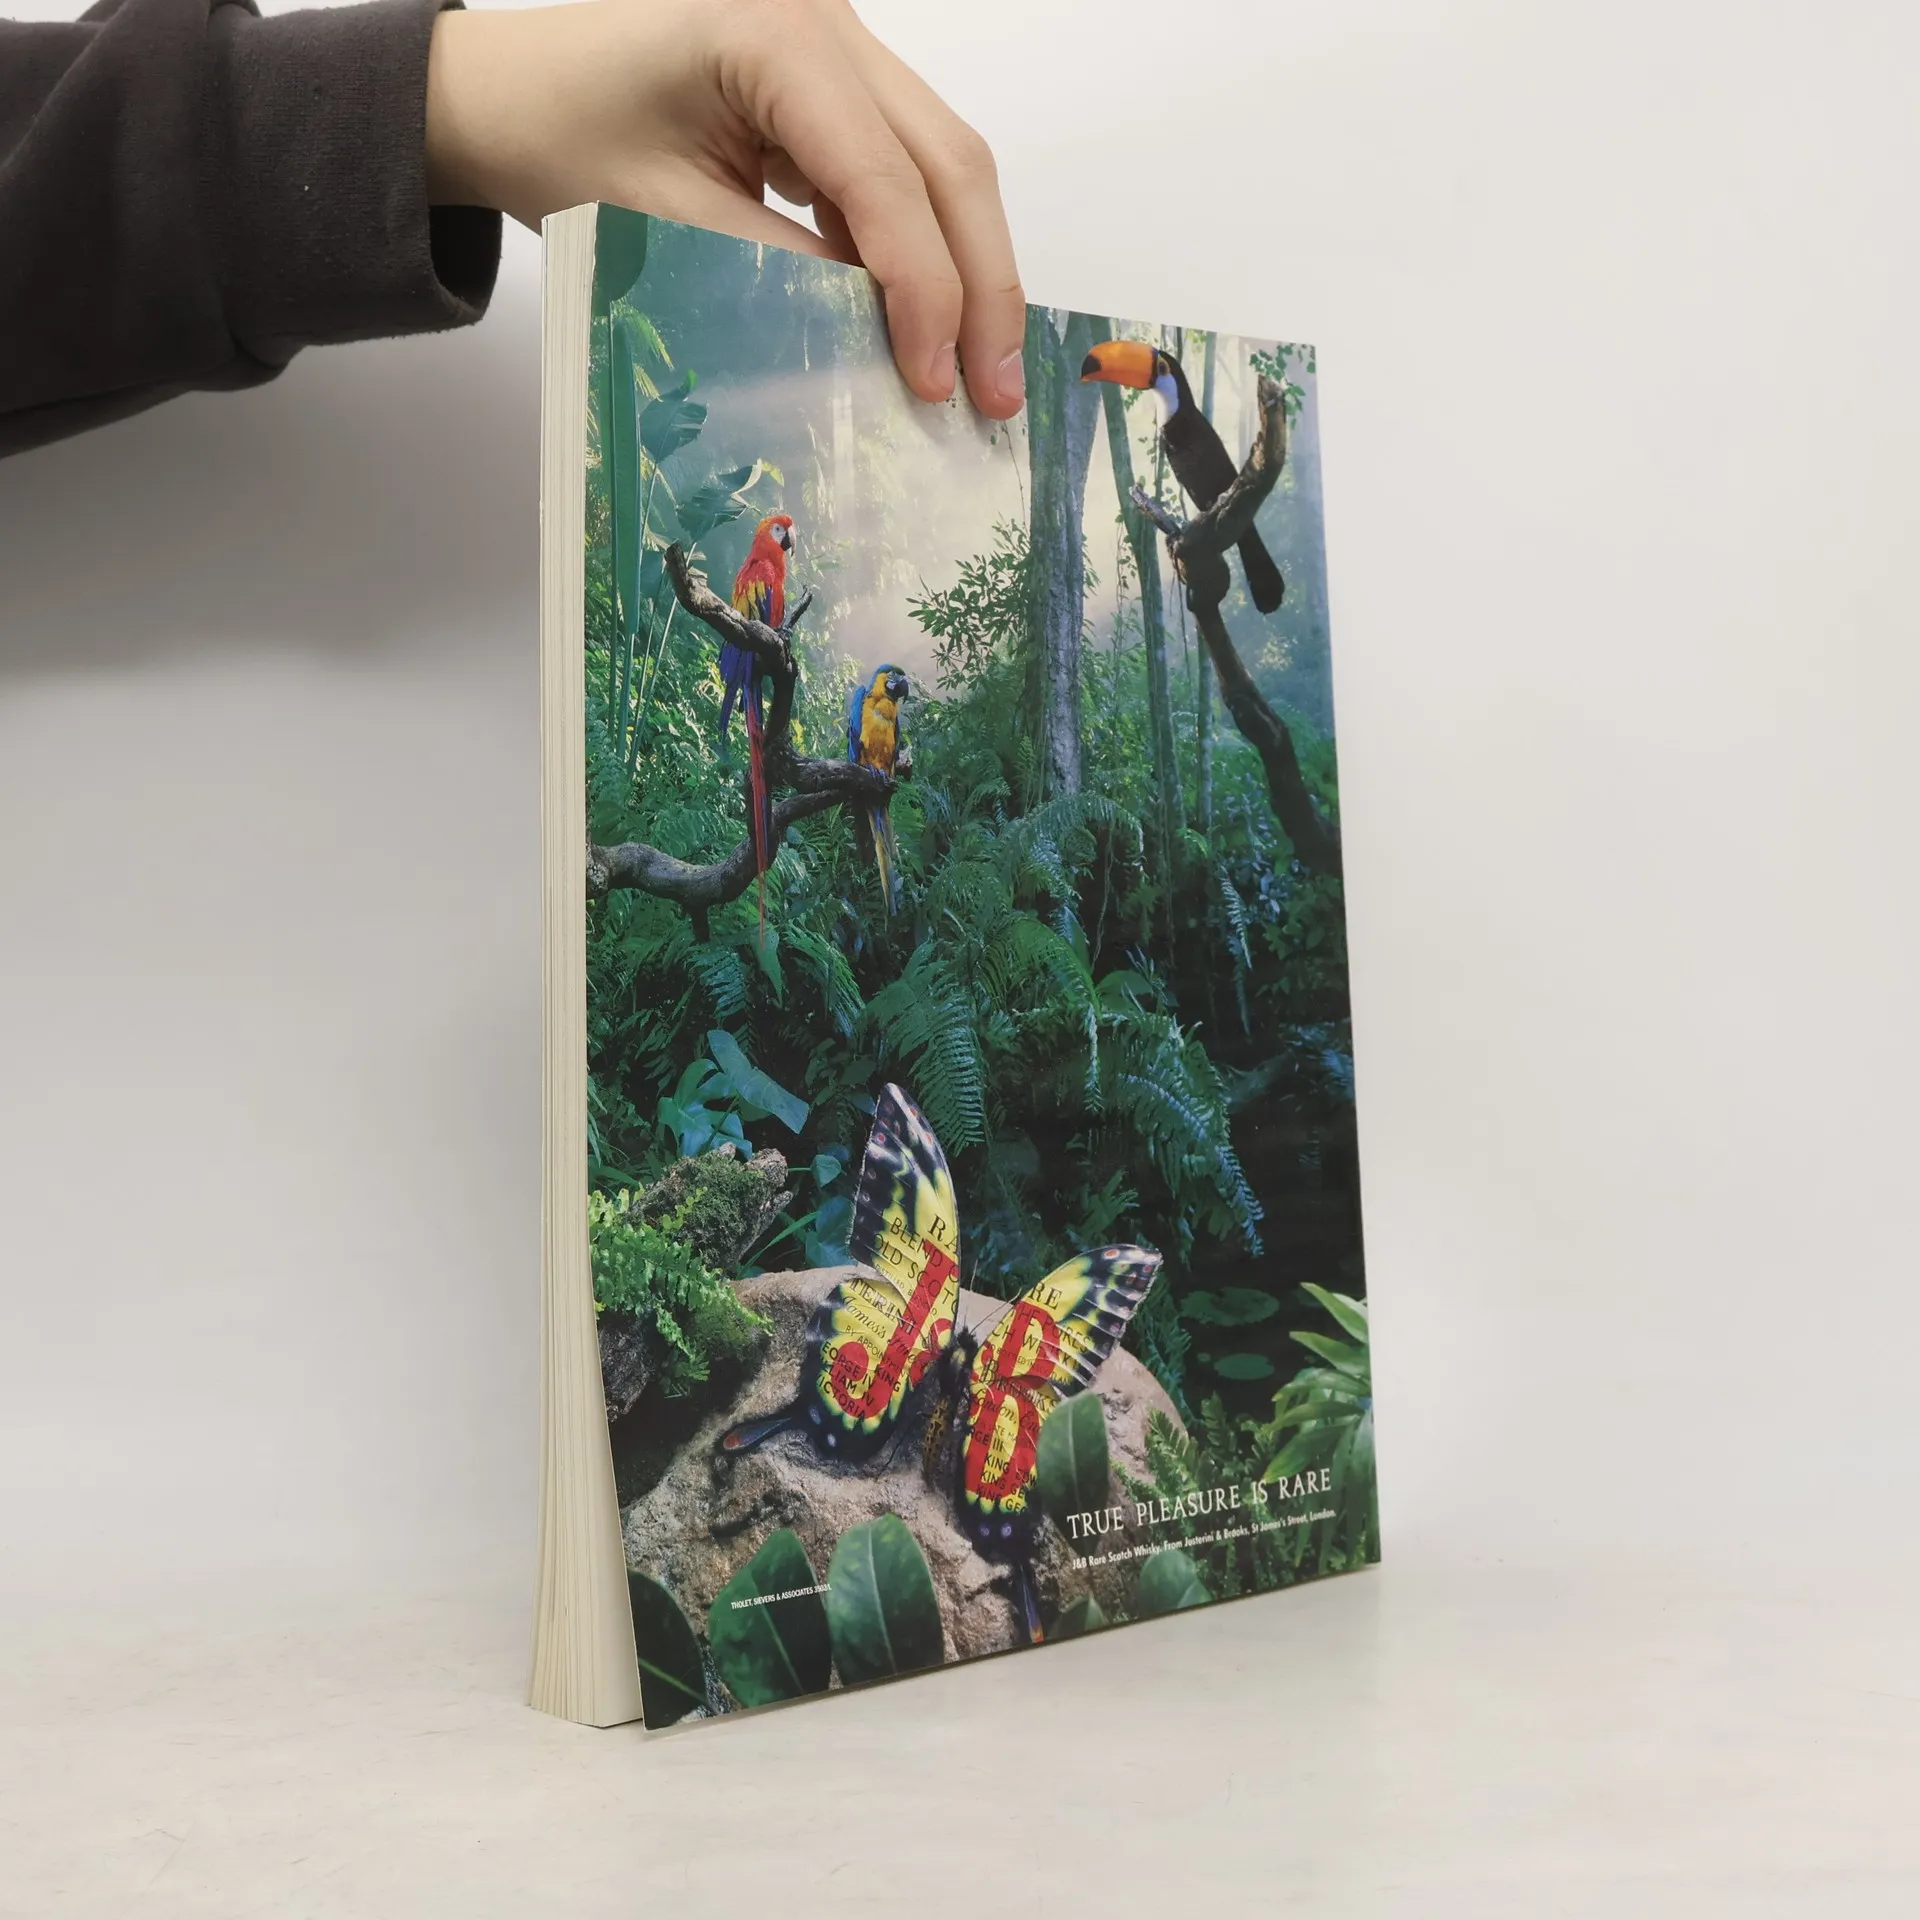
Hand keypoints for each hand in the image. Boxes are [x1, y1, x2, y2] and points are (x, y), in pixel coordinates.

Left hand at [425, 0, 1026, 418]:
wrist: (509, 93)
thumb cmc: (562, 142)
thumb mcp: (670, 226)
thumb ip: (783, 280)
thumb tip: (887, 351)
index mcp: (773, 33)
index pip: (885, 179)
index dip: (924, 291)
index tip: (934, 385)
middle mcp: (827, 21)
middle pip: (952, 161)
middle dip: (983, 285)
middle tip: (997, 391)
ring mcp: (840, 47)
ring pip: (946, 165)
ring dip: (968, 272)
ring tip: (978, 374)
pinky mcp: (837, 85)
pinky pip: (908, 171)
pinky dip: (923, 252)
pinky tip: (924, 328)